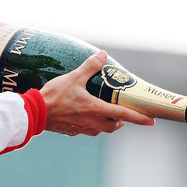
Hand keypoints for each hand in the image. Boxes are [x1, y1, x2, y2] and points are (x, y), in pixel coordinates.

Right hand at [40, 50, 155, 136]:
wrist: (34, 113)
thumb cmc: (54, 96)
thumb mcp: (73, 78)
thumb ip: (89, 67)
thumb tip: (102, 55)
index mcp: (96, 109)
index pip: (124, 115)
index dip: (139, 118)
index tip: (151, 121)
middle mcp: (91, 122)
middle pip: (114, 126)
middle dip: (121, 121)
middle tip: (122, 113)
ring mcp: (81, 129)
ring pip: (101, 130)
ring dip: (106, 124)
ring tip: (104, 114)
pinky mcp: (70, 132)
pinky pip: (86, 130)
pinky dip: (90, 125)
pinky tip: (82, 117)